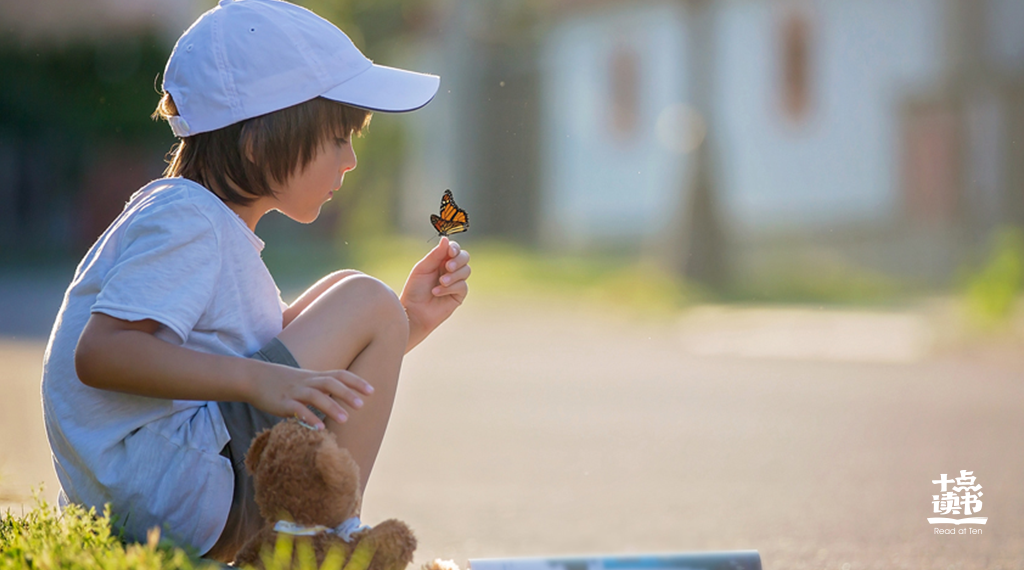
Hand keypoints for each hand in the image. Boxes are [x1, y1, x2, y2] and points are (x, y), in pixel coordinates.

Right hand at [245, 361, 374, 429]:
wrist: (254, 378)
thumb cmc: (284, 382)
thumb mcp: (306, 380)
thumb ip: (323, 387)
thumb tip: (343, 396)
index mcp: (315, 376)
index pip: (339, 375)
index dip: (356, 382)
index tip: (371, 391)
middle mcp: (307, 382)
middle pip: (330, 383)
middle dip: (347, 393)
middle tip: (362, 405)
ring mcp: (295, 392)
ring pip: (315, 396)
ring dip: (331, 407)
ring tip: (345, 419)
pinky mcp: (282, 403)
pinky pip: (297, 410)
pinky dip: (309, 418)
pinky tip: (319, 428)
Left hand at [400, 237, 470, 350]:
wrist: (413, 311)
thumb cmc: (415, 289)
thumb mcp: (423, 268)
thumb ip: (435, 255)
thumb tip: (446, 239)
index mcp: (441, 260)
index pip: (454, 249)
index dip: (455, 248)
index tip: (450, 251)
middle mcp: (450, 269)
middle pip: (465, 257)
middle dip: (458, 260)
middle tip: (447, 267)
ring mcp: (456, 282)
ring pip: (466, 271)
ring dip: (453, 275)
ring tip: (441, 282)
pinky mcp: (459, 295)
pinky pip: (462, 286)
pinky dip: (450, 287)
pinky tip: (437, 292)